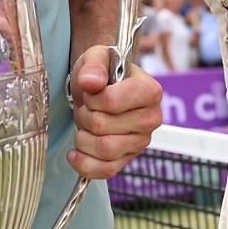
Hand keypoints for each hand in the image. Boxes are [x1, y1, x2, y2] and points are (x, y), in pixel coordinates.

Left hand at [67, 46, 164, 178]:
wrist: (101, 89)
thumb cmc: (102, 72)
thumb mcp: (96, 57)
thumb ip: (94, 65)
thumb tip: (91, 82)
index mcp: (150, 91)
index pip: (112, 103)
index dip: (92, 98)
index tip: (92, 91)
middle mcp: (152, 118)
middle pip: (103, 127)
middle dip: (85, 117)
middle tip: (87, 108)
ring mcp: (141, 142)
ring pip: (104, 150)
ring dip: (83, 138)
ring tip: (85, 125)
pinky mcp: (128, 159)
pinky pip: (105, 171)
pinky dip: (84, 164)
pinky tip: (76, 153)